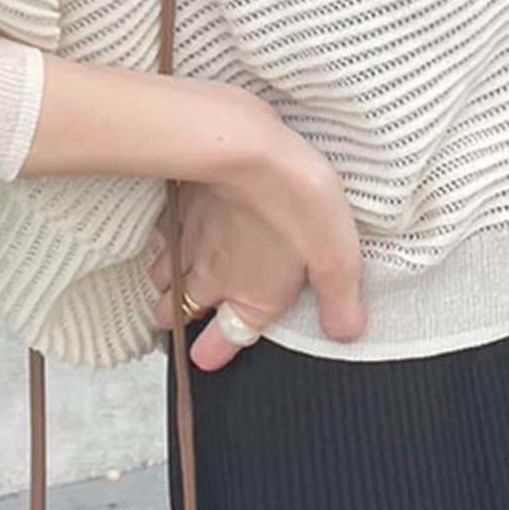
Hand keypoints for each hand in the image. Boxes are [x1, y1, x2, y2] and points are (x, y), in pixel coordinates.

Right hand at [147, 115, 367, 372]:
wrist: (250, 150)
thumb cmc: (298, 204)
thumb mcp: (338, 261)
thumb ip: (340, 303)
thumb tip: (346, 333)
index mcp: (250, 297)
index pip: (223, 340)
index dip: (213, 352)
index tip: (205, 359)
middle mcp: (212, 276)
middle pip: (177, 312)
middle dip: (178, 318)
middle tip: (181, 318)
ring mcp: (189, 242)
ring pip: (163, 277)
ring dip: (168, 283)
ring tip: (175, 281)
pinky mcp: (180, 207)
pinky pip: (162, 235)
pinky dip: (166, 240)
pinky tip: (177, 231)